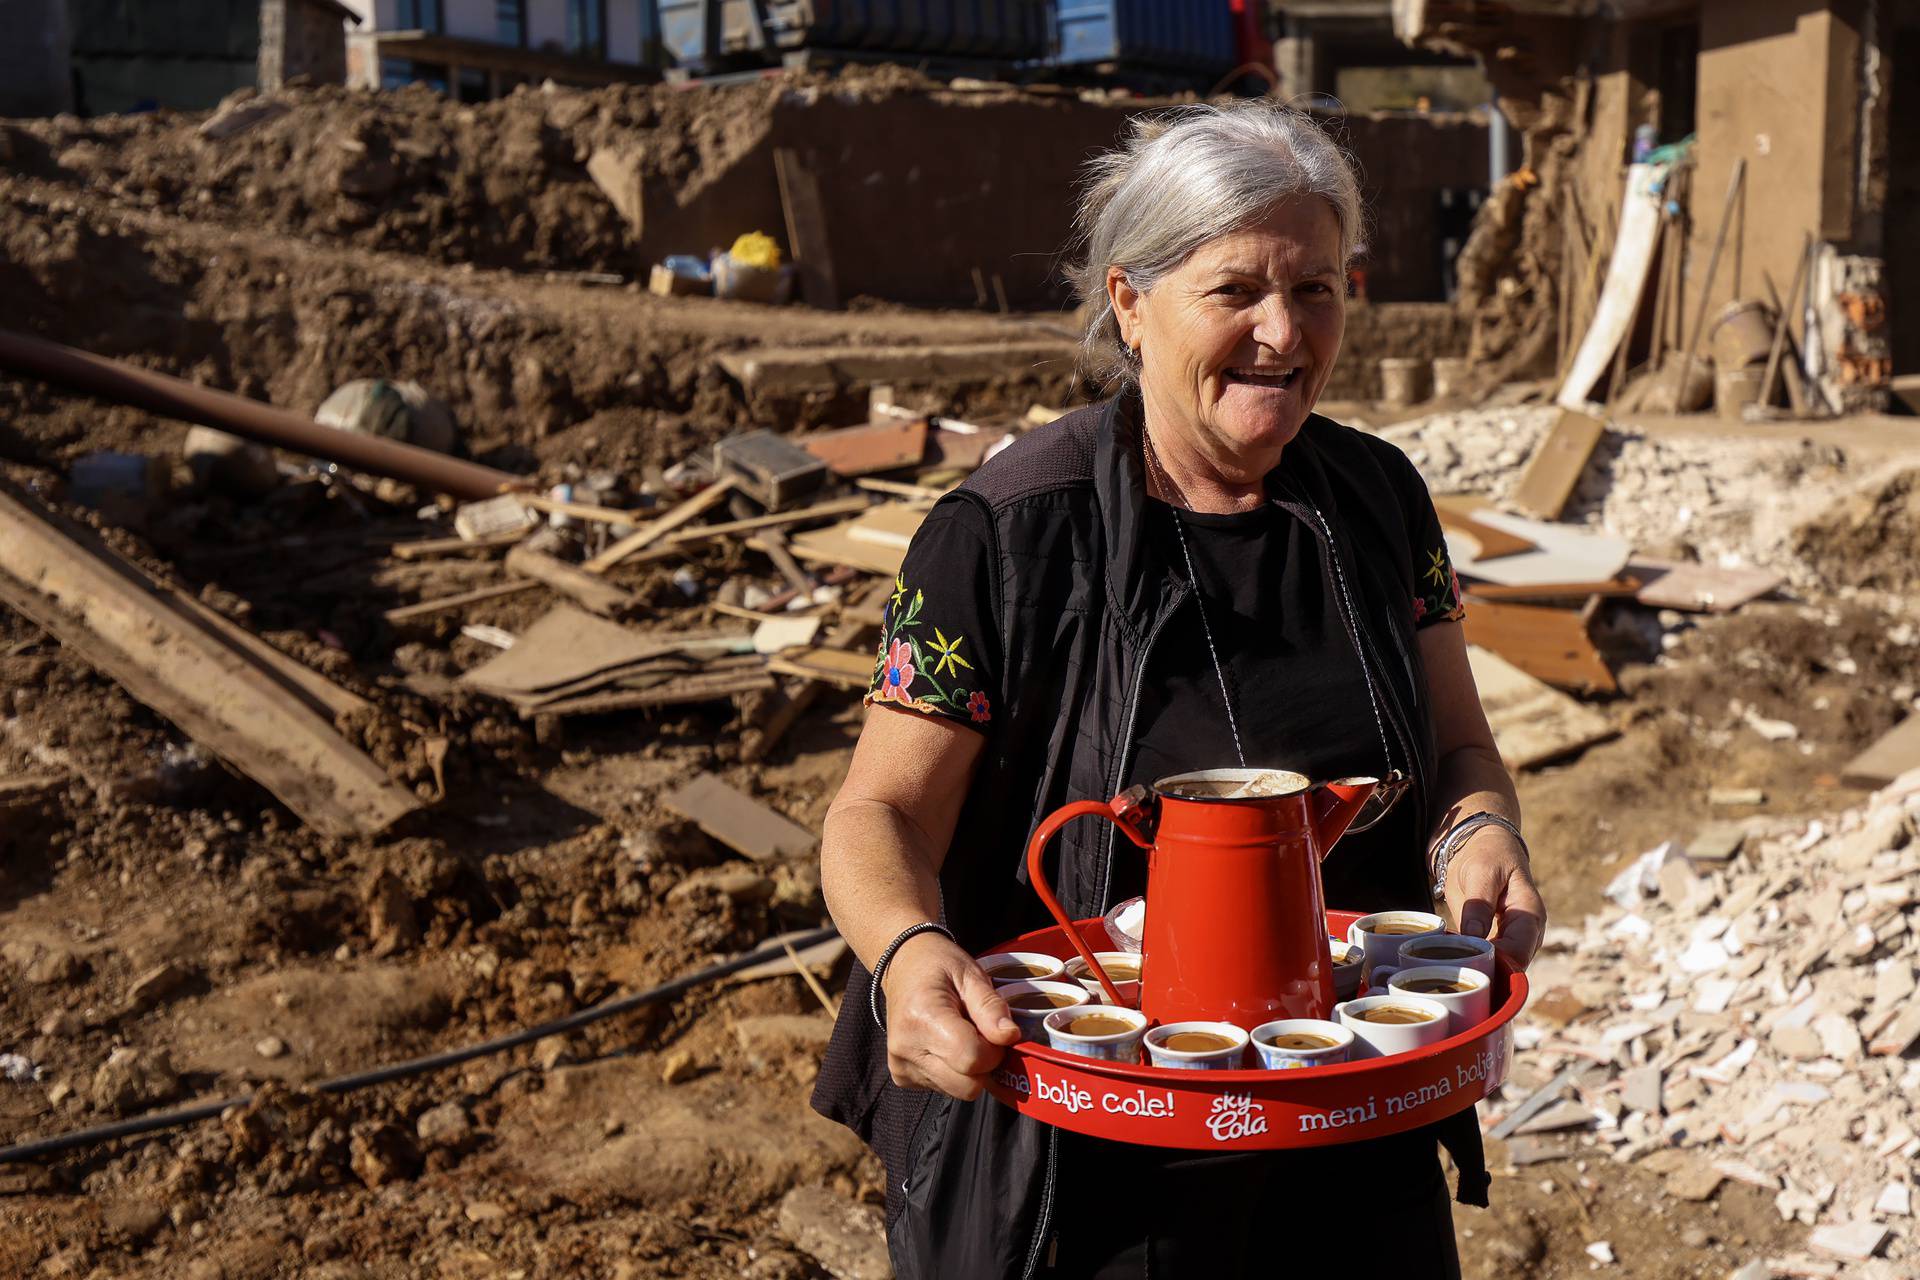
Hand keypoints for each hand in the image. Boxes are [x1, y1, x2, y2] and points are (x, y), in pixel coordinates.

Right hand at [880, 933, 1019, 1099]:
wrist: (902, 965)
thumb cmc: (938, 966)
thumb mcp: (971, 975)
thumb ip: (991, 1007)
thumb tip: (1010, 1036)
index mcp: (922, 1018)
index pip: (972, 1059)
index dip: (994, 1050)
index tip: (992, 1030)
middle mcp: (906, 1048)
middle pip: (967, 1085)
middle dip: (984, 1064)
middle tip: (979, 1033)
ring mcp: (901, 1065)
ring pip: (958, 1091)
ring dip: (969, 1070)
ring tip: (960, 1035)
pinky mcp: (902, 1076)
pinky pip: (944, 1088)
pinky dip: (953, 1071)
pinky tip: (945, 1044)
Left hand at [1444, 828, 1546, 970]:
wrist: (1485, 847)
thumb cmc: (1487, 856)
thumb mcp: (1480, 873)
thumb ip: (1478, 904)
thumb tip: (1474, 937)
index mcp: (1529, 915)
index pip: (1518, 953)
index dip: (1494, 963)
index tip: (1465, 962)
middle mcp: (1528, 934)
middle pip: (1511, 967)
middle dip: (1484, 970)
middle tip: (1452, 967)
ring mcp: (1515, 940)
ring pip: (1500, 967)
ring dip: (1477, 968)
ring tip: (1449, 963)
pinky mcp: (1500, 942)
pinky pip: (1490, 960)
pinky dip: (1473, 962)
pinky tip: (1453, 959)